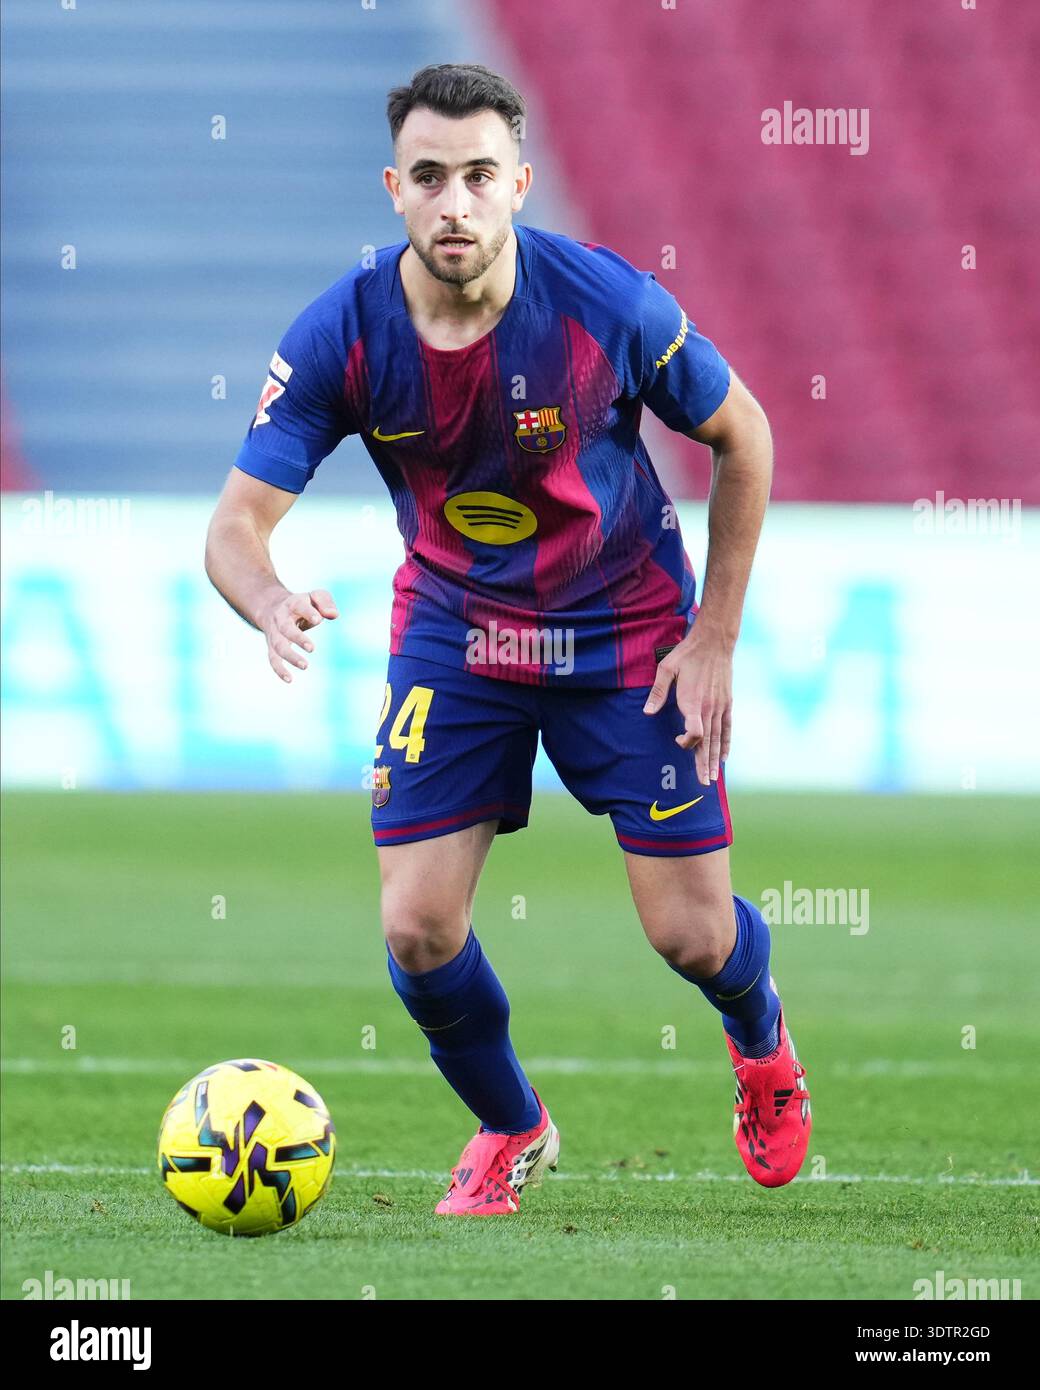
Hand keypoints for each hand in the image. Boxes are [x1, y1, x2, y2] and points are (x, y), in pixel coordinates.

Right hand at [258, 588, 338, 682]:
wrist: (273, 607)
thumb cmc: (303, 604)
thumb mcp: (315, 597)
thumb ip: (325, 602)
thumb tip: (333, 615)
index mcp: (292, 604)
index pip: (299, 606)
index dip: (308, 612)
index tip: (318, 620)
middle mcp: (280, 619)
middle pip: (285, 628)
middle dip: (297, 638)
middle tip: (312, 648)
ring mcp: (275, 634)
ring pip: (278, 646)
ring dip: (290, 656)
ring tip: (305, 666)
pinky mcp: (272, 647)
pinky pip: (273, 659)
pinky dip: (279, 670)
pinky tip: (289, 680)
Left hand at [642, 629, 733, 785]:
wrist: (714, 641)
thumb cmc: (687, 655)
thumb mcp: (666, 669)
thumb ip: (657, 693)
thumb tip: (647, 712)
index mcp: (693, 701)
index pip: (695, 732)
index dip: (688, 742)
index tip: (678, 741)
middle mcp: (709, 708)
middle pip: (708, 742)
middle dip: (704, 764)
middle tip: (704, 785)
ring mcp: (720, 707)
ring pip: (719, 739)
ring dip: (715, 760)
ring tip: (714, 778)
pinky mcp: (727, 703)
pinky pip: (728, 728)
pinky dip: (726, 744)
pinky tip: (723, 758)